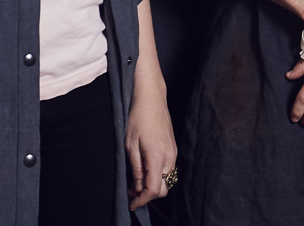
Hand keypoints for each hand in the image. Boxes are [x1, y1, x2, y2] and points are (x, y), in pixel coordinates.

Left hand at [124, 81, 177, 210]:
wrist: (152, 99)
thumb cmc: (139, 118)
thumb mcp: (130, 145)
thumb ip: (136, 168)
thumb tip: (137, 187)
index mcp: (157, 157)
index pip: (153, 189)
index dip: (142, 200)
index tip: (131, 204)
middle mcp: (169, 158)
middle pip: (163, 189)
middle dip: (148, 195)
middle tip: (131, 192)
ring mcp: (173, 153)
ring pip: (167, 180)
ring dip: (152, 186)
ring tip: (136, 182)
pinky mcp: (173, 149)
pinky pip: (168, 170)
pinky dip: (157, 176)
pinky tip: (145, 171)